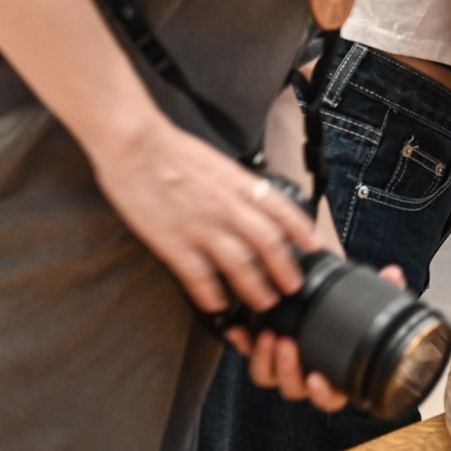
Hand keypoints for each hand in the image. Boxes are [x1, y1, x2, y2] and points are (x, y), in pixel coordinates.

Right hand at [86, 119, 318, 312]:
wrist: (135, 144)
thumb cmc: (172, 149)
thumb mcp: (218, 162)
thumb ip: (236, 184)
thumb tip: (252, 197)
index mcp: (239, 184)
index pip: (282, 210)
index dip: (302, 230)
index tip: (315, 246)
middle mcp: (227, 207)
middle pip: (267, 242)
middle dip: (284, 268)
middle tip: (292, 286)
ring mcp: (201, 226)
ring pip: (239, 264)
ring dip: (255, 287)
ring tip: (263, 302)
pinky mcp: (173, 242)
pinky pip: (198, 275)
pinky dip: (210, 293)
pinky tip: (216, 305)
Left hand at [226, 264, 407, 409]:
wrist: (318, 300)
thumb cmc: (346, 313)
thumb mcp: (368, 302)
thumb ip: (383, 290)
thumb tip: (393, 274)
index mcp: (334, 376)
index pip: (330, 399)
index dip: (322, 394)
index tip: (317, 379)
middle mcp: (305, 376)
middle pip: (292, 388)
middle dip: (287, 368)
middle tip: (288, 343)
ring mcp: (281, 366)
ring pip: (267, 377)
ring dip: (266, 359)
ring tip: (269, 335)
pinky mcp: (260, 350)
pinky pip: (246, 354)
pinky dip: (241, 343)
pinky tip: (238, 329)